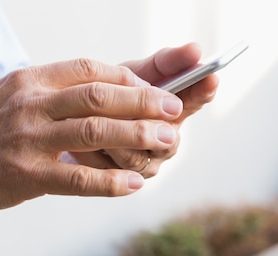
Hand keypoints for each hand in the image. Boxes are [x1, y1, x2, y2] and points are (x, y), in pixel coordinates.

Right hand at [0, 59, 182, 218]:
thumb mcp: (7, 97)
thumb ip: (48, 93)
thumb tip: (96, 92)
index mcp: (28, 80)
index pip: (90, 68)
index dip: (129, 78)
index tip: (154, 89)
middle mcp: (30, 104)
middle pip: (100, 95)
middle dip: (145, 101)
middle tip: (177, 110)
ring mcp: (27, 140)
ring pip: (95, 132)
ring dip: (138, 136)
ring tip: (169, 142)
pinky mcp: (25, 176)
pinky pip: (76, 178)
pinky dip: (109, 182)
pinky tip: (133, 185)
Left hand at [84, 43, 218, 176]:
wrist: (67, 124)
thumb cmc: (105, 97)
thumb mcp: (129, 76)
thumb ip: (161, 64)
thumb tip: (194, 50)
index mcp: (172, 113)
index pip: (195, 101)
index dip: (202, 91)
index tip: (209, 78)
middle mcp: (163, 143)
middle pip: (167, 139)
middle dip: (147, 122)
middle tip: (132, 107)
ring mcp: (142, 165)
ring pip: (135, 157)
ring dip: (113, 138)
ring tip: (92, 121)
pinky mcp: (115, 182)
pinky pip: (107, 172)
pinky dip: (91, 153)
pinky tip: (76, 141)